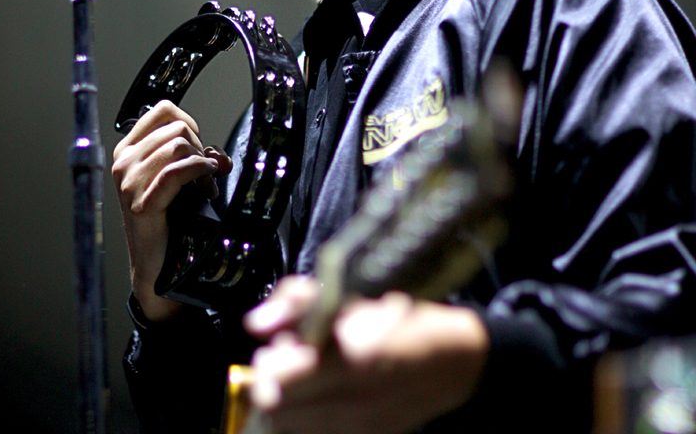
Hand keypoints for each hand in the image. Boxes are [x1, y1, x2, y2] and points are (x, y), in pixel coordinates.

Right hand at [112, 100, 231, 320]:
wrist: (157, 264)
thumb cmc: (170, 219)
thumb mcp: (178, 179)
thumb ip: (195, 158)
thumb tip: (219, 155)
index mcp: (127, 150)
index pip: (163, 109)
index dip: (188, 121)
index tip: (198, 146)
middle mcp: (123, 161)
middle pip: (177, 128)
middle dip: (200, 147)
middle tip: (207, 174)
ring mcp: (129, 182)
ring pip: (179, 145)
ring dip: (202, 163)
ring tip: (207, 186)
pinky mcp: (142, 203)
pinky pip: (176, 172)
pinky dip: (199, 173)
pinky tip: (208, 185)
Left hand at [244, 276, 488, 433]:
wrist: (456, 359)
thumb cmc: (405, 318)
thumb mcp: (352, 292)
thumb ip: (298, 302)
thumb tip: (256, 323)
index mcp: (352, 358)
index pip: (276, 381)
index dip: (270, 360)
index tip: (281, 344)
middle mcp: (355, 401)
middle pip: (276, 408)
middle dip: (273, 381)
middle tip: (289, 358)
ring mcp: (360, 427)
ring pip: (291, 425)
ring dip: (289, 401)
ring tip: (308, 377)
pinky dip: (309, 416)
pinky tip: (324, 394)